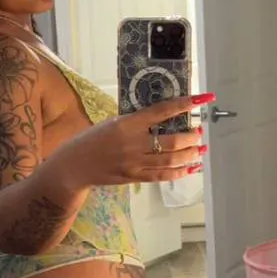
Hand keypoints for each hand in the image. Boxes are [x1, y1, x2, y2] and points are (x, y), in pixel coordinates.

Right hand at [62, 94, 214, 187]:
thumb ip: (135, 121)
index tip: (202, 99)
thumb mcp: (112, 122)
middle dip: (190, 137)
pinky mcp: (134, 178)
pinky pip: (162, 176)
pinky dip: (179, 172)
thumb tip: (162, 116)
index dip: (185, 104)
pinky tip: (191, 168)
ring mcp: (134, 163)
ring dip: (190, 155)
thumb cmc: (91, 139)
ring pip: (170, 160)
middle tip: (199, 132)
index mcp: (127, 124)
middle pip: (171, 142)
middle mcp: (133, 144)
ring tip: (201, 150)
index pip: (162, 111)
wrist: (74, 166)